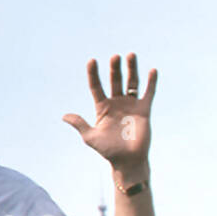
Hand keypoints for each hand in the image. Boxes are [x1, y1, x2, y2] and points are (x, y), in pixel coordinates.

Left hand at [63, 54, 155, 179]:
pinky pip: (148, 92)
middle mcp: (116, 103)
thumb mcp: (91, 137)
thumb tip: (64, 116)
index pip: (96, 86)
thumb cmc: (108, 150)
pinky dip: (151, 82)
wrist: (127, 160)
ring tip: (131, 55)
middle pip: (115, 80)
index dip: (93, 74)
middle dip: (114, 68)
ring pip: (131, 82)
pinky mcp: (144, 109)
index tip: (91, 60)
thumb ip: (80, 124)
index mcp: (102, 107)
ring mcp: (131, 105)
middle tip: (114, 57)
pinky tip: (152, 70)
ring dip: (132, 69)